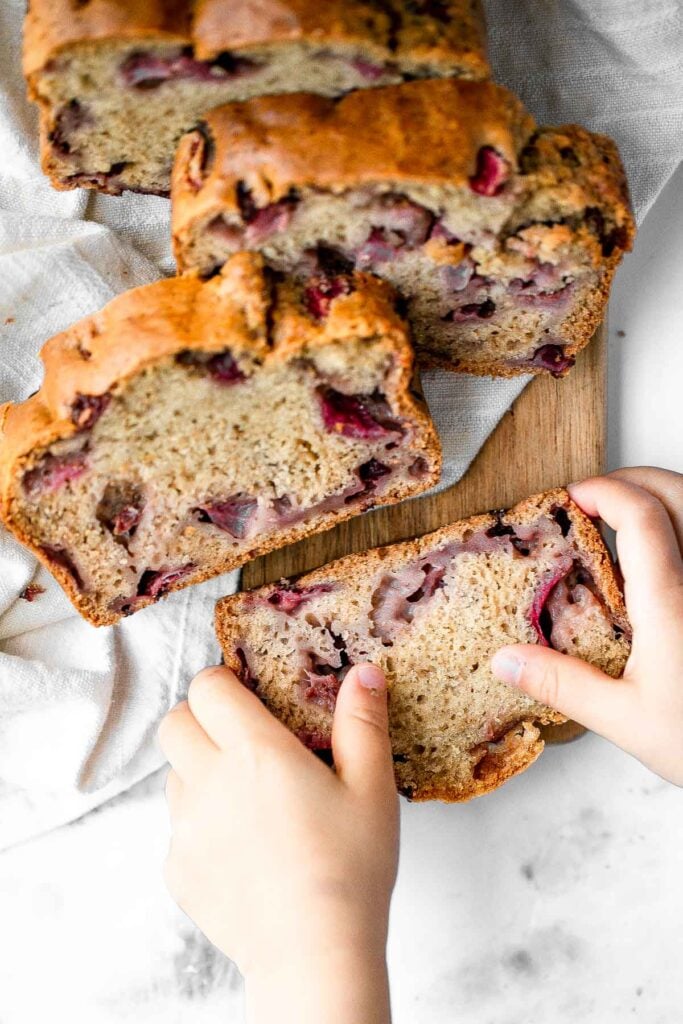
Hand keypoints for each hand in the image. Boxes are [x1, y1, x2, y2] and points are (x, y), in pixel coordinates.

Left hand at [158, 661, 397, 1023]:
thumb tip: (363, 675)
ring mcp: (187, 829)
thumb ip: (362, 723)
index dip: (223, 683)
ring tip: (248, 798)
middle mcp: (210, 782)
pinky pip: (178, 829)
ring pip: (173, 776)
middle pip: (174, 723)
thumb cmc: (349, 871)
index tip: (247, 695)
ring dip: (199, 772)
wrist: (314, 955)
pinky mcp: (178, 871)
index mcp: (255, 752)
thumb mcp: (371, 787)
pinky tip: (244, 847)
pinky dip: (201, 826)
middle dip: (200, 720)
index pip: (208, 687)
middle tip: (240, 739)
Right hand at [491, 467, 682, 785]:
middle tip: (596, 498)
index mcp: (671, 601)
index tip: (573, 497)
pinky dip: (679, 530)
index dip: (604, 490)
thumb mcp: (626, 721)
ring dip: (662, 500)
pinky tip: (660, 564)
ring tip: (626, 523)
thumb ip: (563, 685)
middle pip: (676, 491)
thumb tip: (506, 661)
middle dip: (633, 479)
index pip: (640, 514)